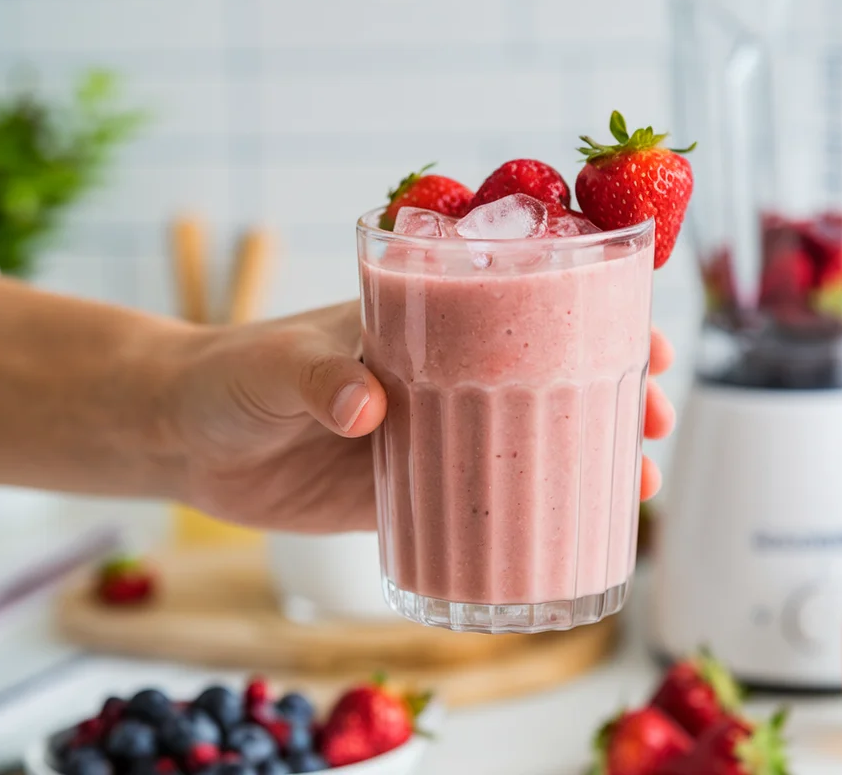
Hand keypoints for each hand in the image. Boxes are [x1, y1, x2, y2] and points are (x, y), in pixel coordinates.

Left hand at [168, 300, 675, 532]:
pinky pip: (482, 502)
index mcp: (422, 323)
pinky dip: (531, 515)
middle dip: (613, 393)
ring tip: (639, 485)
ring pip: (528, 440)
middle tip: (656, 420)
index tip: (643, 336)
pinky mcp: (407, 490)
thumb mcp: (274, 366)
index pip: (521, 306)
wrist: (186, 439)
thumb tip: (370, 407)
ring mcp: (429, 434)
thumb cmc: (230, 375)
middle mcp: (440, 375)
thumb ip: (317, 377)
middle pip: (547, 376)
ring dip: (588, 458)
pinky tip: (570, 535)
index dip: (590, 316)